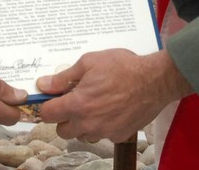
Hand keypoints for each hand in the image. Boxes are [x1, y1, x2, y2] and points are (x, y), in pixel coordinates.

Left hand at [36, 50, 191, 141]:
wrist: (154, 80)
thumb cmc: (123, 67)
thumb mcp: (89, 62)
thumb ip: (63, 77)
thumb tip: (44, 85)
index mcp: (77, 105)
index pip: (47, 115)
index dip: (47, 106)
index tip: (52, 100)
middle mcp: (88, 123)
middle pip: (62, 130)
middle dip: (64, 117)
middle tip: (75, 101)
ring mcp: (104, 132)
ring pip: (82, 134)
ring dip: (84, 123)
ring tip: (96, 104)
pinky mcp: (118, 136)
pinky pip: (103, 135)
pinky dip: (103, 125)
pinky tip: (112, 109)